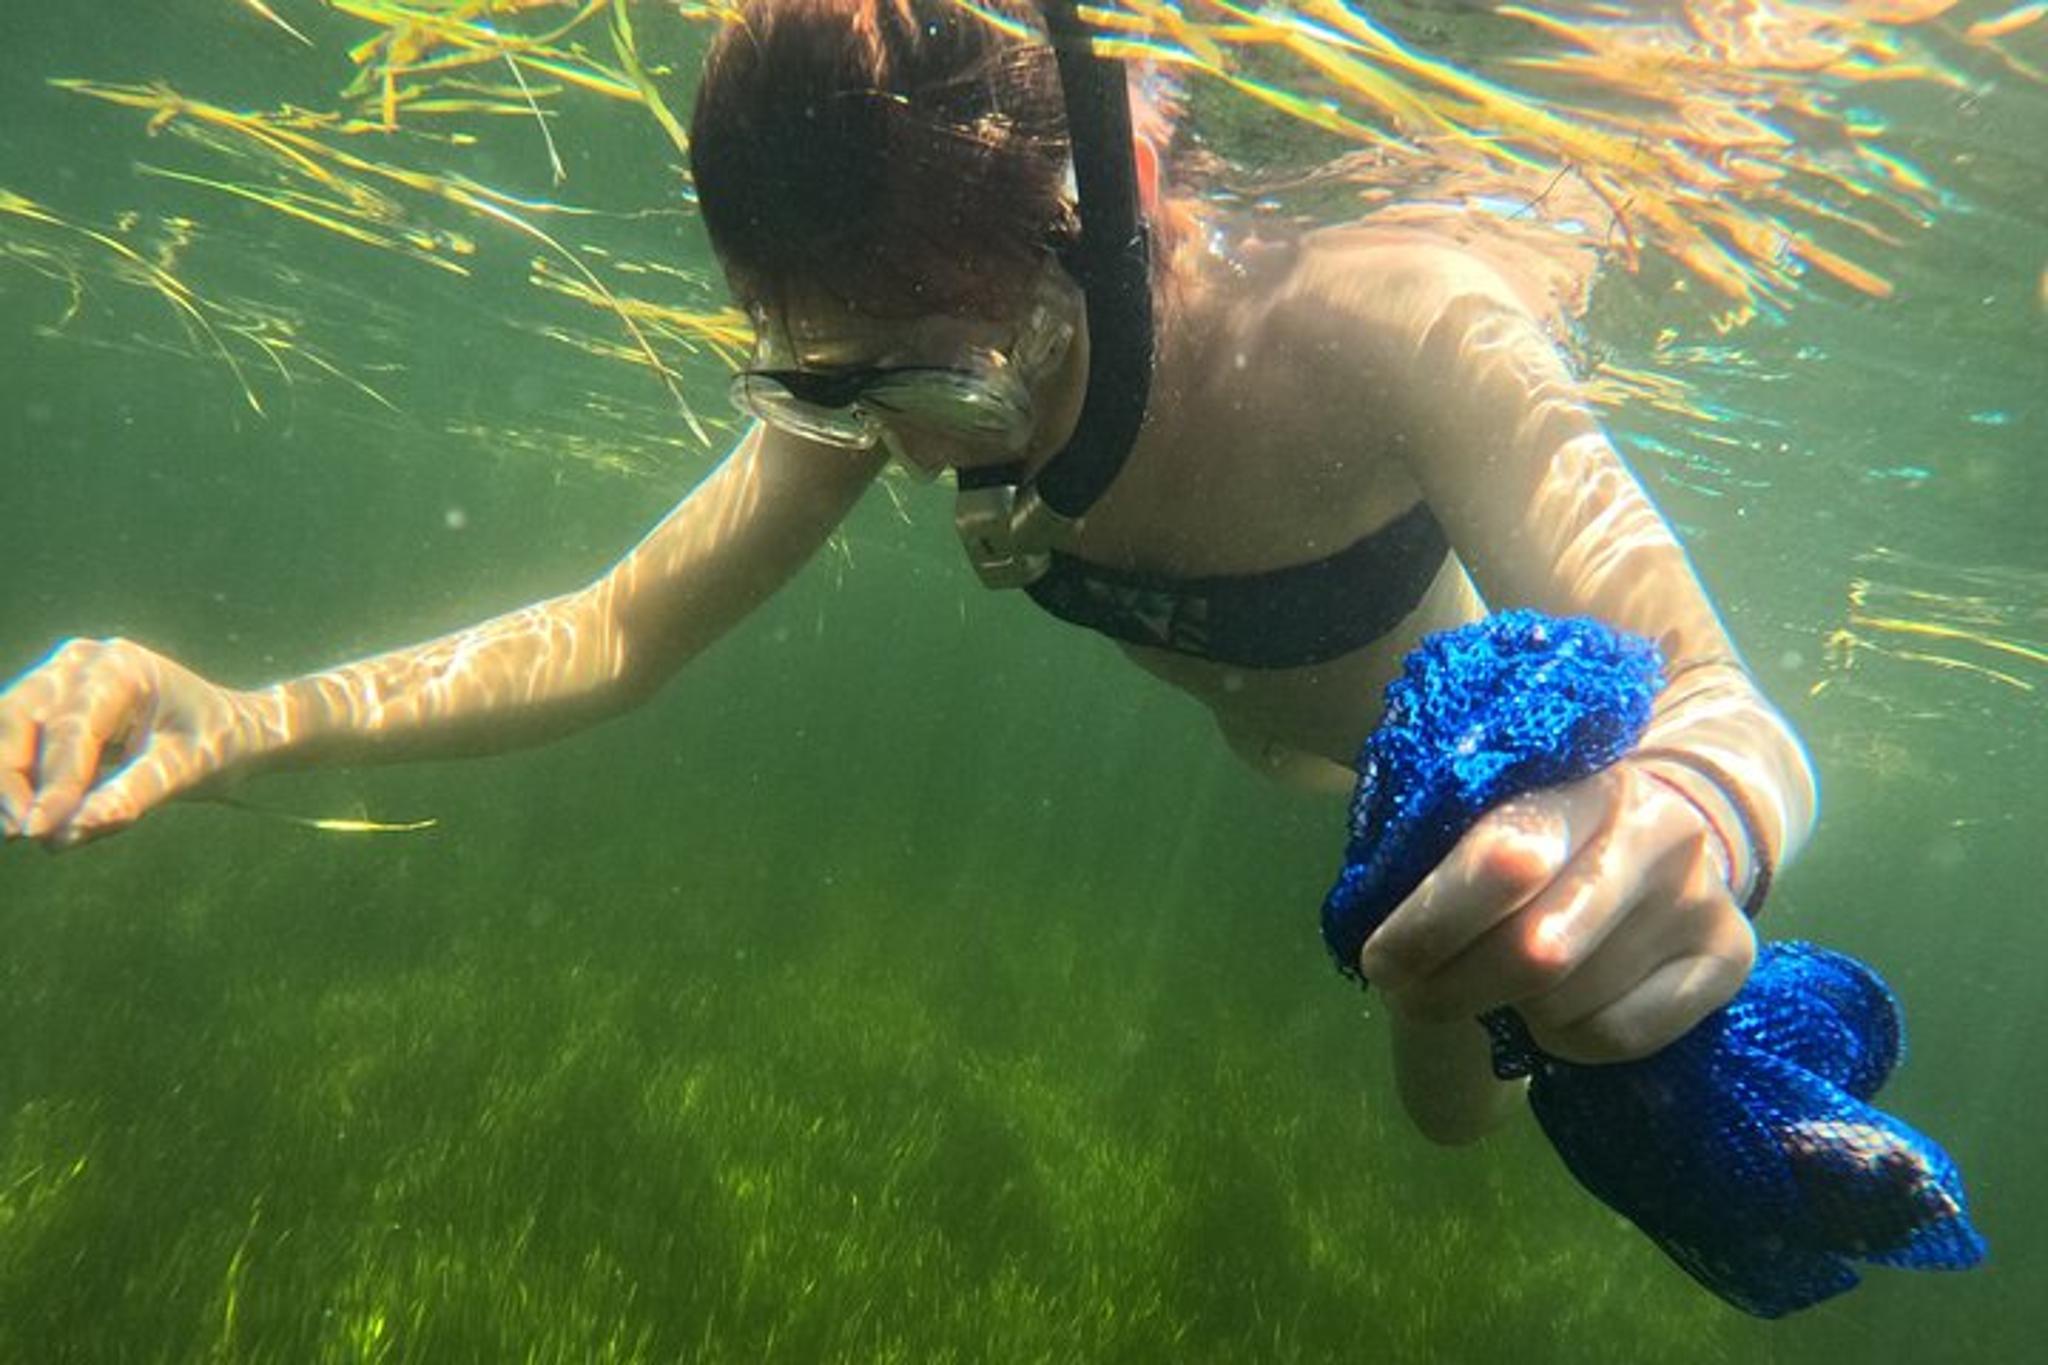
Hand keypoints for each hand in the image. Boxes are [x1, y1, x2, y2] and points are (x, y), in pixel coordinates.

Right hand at [0, 637, 263, 848]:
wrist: (228, 728)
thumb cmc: (216, 744)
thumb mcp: (186, 769)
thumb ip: (131, 795)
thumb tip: (70, 830)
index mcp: (122, 667)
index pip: (72, 728)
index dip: (53, 783)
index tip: (39, 831)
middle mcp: (80, 663)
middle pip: (16, 719)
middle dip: (10, 780)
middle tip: (20, 834)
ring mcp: (58, 679)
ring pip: (6, 728)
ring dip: (7, 783)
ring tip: (25, 832)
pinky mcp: (47, 705)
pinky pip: (14, 740)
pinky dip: (18, 780)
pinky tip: (32, 818)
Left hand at [1357, 759, 1756, 1063]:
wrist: (1648, 848)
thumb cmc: (1534, 845)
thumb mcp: (1480, 834)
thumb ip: (1435, 877)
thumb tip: (1394, 965)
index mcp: (1573, 775)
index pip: (1501, 858)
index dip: (1431, 924)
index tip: (1383, 966)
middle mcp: (1652, 824)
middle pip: (1537, 950)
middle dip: (1456, 988)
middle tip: (1418, 997)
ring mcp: (1701, 890)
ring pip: (1571, 1001)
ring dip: (1515, 1010)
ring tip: (1513, 981)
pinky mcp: (1731, 956)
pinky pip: (1619, 1035)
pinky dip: (1568, 1041)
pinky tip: (1567, 1004)